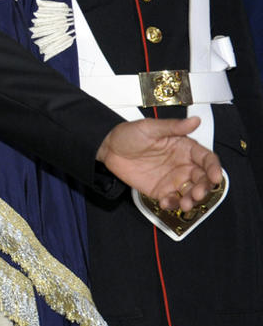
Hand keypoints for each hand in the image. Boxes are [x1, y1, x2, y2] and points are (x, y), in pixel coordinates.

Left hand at [97, 117, 222, 212]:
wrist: (108, 149)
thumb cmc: (129, 134)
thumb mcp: (150, 127)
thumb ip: (173, 127)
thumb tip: (195, 121)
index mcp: (185, 148)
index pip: (207, 159)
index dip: (214, 168)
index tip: (215, 177)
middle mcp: (183, 165)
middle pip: (202, 179)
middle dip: (204, 188)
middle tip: (197, 194)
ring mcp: (173, 179)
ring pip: (191, 192)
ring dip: (192, 200)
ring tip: (185, 204)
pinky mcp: (161, 190)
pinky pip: (173, 200)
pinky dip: (173, 204)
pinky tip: (167, 203)